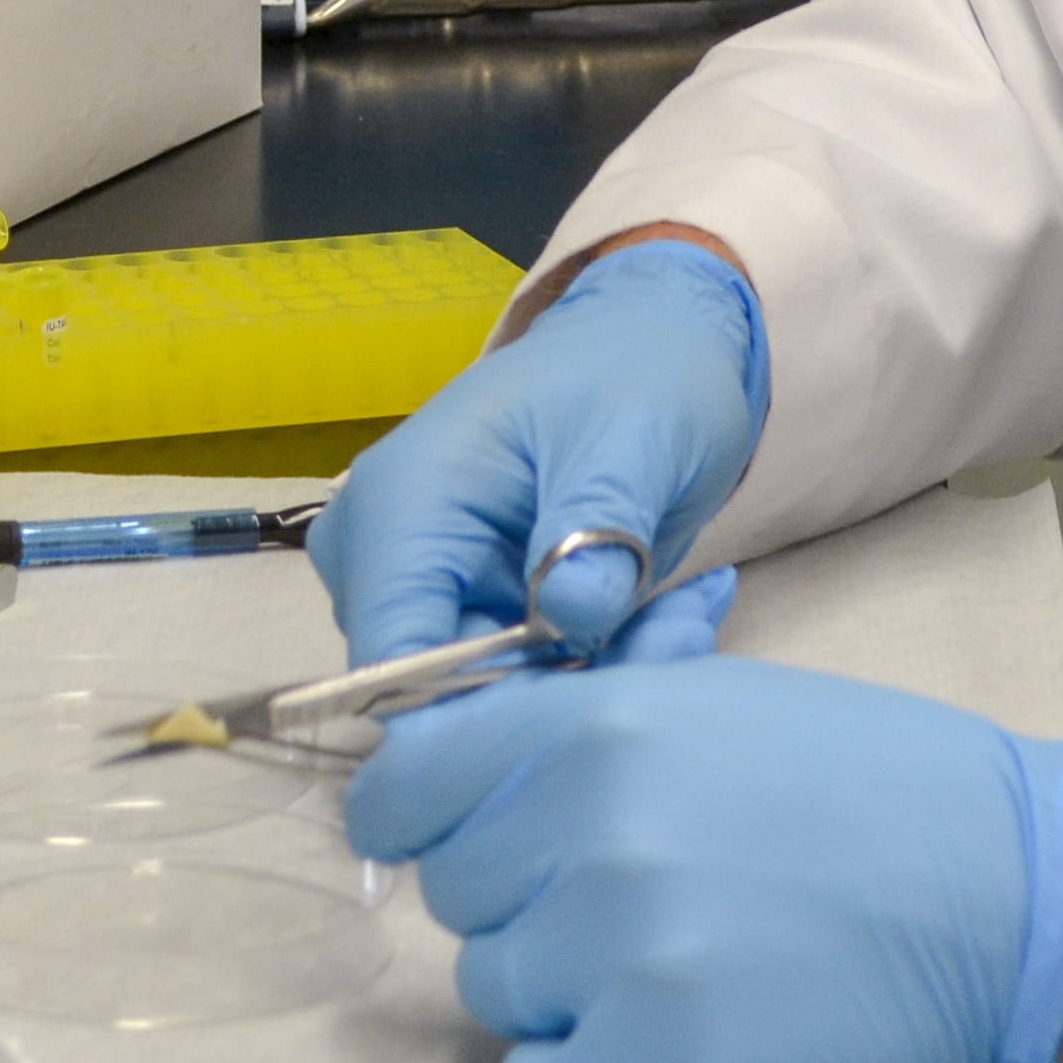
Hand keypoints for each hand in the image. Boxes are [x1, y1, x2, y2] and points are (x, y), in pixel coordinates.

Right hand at [310, 239, 768, 664]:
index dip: (478, 711)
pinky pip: (514, 679)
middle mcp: (383, 556)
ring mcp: (418, 586)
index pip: (391, 658)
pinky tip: (658, 617)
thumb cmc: (632, 376)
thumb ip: (598, 525)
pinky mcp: (461, 608)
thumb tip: (571, 620)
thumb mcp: (633, 439)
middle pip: (439, 691)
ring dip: (590, 678)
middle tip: (674, 638)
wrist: (645, 351)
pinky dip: (591, 667)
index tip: (587, 699)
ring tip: (679, 616)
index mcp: (401, 502)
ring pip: (486, 697)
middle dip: (561, 690)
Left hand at [347, 656, 1062, 1062]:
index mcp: (596, 729)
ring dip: (561, 992)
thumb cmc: (879, 789)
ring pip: (495, 996)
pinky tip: (661, 1044)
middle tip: (632, 900)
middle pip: (457, 898)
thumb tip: (451, 772)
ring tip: (677, 964)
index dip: (418, 817)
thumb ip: (576, 733)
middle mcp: (588, 838)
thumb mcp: (714, 705)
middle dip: (522, 901)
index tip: (455, 837)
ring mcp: (621, 961)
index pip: (403, 787)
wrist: (1017, 903)